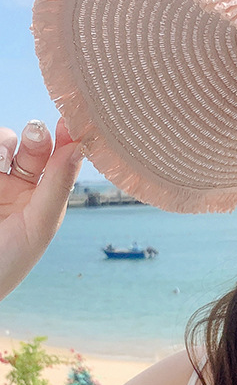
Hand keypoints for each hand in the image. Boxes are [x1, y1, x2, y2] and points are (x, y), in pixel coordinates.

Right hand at [0, 118, 82, 299]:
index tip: (71, 121)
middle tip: (37, 133)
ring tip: (2, 155)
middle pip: (32, 147)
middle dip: (36, 136)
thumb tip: (80, 148)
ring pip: (1, 144)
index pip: (60, 162)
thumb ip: (57, 187)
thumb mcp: (38, 226)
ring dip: (4, 141)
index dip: (67, 139)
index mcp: (41, 199)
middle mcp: (16, 186)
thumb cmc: (8, 263)